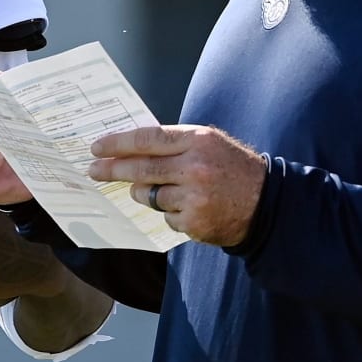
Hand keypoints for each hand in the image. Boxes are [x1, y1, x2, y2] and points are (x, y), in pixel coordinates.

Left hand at [89, 124, 266, 246]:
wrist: (268, 204)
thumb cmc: (232, 168)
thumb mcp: (208, 143)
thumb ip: (173, 143)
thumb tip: (129, 148)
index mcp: (197, 141)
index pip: (147, 139)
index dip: (118, 143)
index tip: (97, 147)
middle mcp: (195, 167)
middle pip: (141, 169)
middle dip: (112, 169)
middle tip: (94, 170)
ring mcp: (195, 197)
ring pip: (149, 195)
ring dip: (144, 193)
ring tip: (159, 189)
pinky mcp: (195, 222)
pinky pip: (165, 217)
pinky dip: (170, 213)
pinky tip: (188, 207)